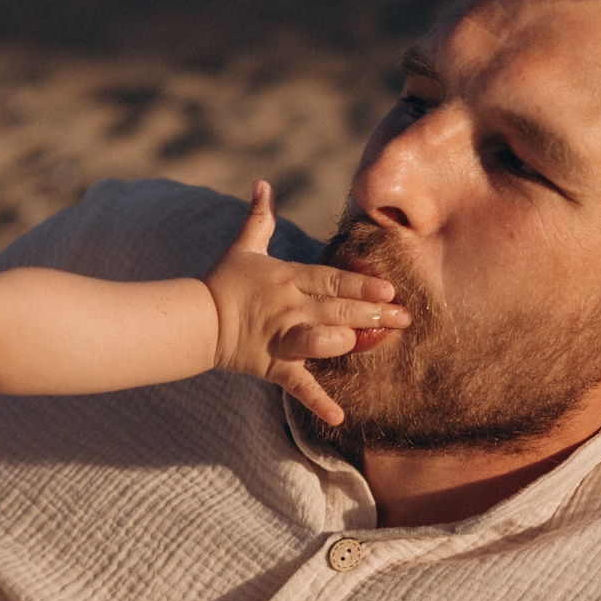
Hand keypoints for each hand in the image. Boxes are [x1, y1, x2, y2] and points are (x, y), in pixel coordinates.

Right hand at [203, 181, 405, 424]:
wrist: (196, 320)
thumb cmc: (224, 281)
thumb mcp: (244, 247)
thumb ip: (260, 217)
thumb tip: (262, 184)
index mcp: (288, 278)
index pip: (331, 280)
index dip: (361, 285)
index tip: (390, 290)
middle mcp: (289, 307)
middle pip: (336, 310)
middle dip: (372, 314)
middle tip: (404, 318)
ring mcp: (281, 338)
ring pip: (321, 341)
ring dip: (346, 344)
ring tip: (374, 345)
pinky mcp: (272, 366)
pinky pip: (299, 385)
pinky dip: (318, 402)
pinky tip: (340, 417)